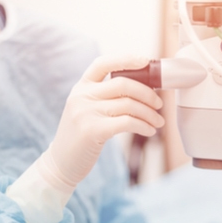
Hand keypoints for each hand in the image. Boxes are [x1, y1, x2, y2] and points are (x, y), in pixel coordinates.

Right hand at [42, 54, 163, 189]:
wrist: (62, 163)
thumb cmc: (82, 137)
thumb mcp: (86, 109)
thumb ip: (105, 97)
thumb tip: (143, 89)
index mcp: (81, 86)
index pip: (103, 63)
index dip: (126, 59)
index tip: (146, 61)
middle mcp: (81, 95)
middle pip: (123, 84)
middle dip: (148, 93)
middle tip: (159, 105)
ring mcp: (85, 112)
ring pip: (129, 104)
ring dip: (150, 114)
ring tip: (158, 122)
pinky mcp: (92, 130)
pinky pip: (127, 122)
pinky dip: (143, 126)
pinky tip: (150, 131)